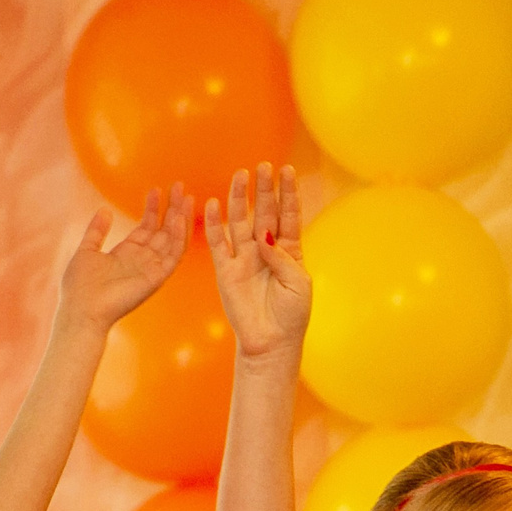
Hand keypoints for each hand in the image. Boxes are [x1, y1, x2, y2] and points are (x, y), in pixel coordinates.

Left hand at [56, 183, 189, 329]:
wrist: (81, 311)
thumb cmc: (79, 287)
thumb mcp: (86, 250)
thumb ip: (96, 231)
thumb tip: (104, 210)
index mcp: (127, 254)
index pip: (147, 227)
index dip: (153, 208)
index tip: (157, 189)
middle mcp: (142, 261)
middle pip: (164, 230)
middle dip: (172, 208)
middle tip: (180, 186)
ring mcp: (151, 269)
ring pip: (173, 240)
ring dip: (181, 218)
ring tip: (187, 197)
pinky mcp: (155, 278)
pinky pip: (173, 256)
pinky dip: (178, 237)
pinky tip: (179, 218)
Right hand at [206, 164, 309, 361]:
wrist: (270, 344)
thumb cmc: (291, 316)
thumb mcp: (298, 284)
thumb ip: (283, 257)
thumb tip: (265, 235)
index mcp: (289, 251)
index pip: (288, 216)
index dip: (288, 194)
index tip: (288, 171)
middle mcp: (265, 250)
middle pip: (264, 213)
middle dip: (264, 189)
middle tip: (264, 166)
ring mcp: (244, 258)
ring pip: (240, 221)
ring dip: (240, 199)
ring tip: (241, 175)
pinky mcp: (226, 270)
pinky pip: (218, 243)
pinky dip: (215, 224)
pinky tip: (213, 203)